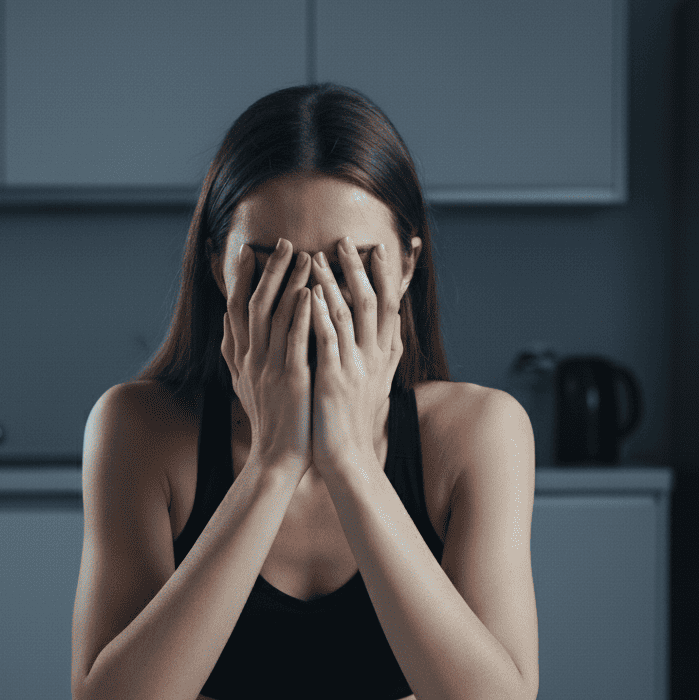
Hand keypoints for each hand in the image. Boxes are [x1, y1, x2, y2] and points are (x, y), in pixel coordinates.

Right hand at [221, 239, 313, 481]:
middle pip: (254, 303)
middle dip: (270, 271)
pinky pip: (295, 340)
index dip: (241, 278)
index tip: (249, 251)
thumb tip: (226, 320)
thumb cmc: (269, 420)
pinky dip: (301, 314)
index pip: (236, 309)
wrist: (277, 458)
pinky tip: (311, 292)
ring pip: (275, 316)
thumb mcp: (244, 384)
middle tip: (284, 243)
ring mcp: (269, 368)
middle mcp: (251, 358)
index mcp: (242, 358)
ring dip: (289, 283)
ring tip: (305, 256)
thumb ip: (234, 351)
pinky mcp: (291, 379)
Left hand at [308, 237, 402, 478]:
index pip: (390, 306)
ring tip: (316, 256)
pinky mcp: (335, 380)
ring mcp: (356, 367)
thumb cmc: (353, 420)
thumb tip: (386, 329)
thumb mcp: (374, 383)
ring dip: (333, 282)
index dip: (385, 275)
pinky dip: (320, 313)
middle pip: (372, 301)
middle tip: (345, 241)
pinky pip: (328, 339)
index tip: (377, 249)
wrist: (348, 458)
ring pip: (349, 313)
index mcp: (384, 356)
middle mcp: (375, 357)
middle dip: (359, 269)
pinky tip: (308, 293)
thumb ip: (377, 354)